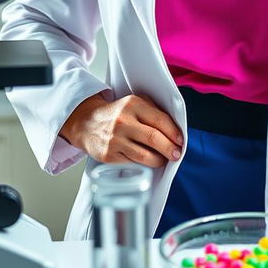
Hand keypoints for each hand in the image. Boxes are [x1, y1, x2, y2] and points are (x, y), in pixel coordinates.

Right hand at [59, 91, 183, 167]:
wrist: (87, 123)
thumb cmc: (117, 113)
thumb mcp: (134, 102)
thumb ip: (153, 110)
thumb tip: (174, 128)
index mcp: (133, 105)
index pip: (160, 120)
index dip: (174, 133)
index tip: (180, 141)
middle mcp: (123, 122)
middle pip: (154, 139)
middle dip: (170, 149)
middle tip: (176, 154)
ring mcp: (115, 140)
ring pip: (145, 156)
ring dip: (159, 160)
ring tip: (163, 159)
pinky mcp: (109, 155)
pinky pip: (133, 163)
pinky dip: (144, 164)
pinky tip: (148, 161)